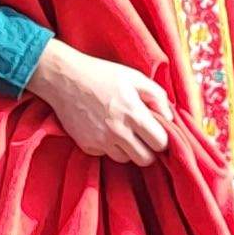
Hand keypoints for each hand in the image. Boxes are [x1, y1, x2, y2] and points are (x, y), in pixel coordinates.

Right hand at [30, 46, 175, 165]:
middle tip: (143, 137)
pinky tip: (105, 129)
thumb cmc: (102, 75)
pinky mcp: (87, 146)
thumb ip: (158, 96)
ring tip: (123, 131)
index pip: (160, 143)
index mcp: (133, 114)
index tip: (157, 131)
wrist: (64, 78)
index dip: (162, 139)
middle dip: (148, 150)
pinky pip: (106, 154)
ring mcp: (101, 141)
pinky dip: (109, 146)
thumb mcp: (135, 77)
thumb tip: (169, 118)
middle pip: (145, 159)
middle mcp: (118, 132)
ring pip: (126, 159)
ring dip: (129, 149)